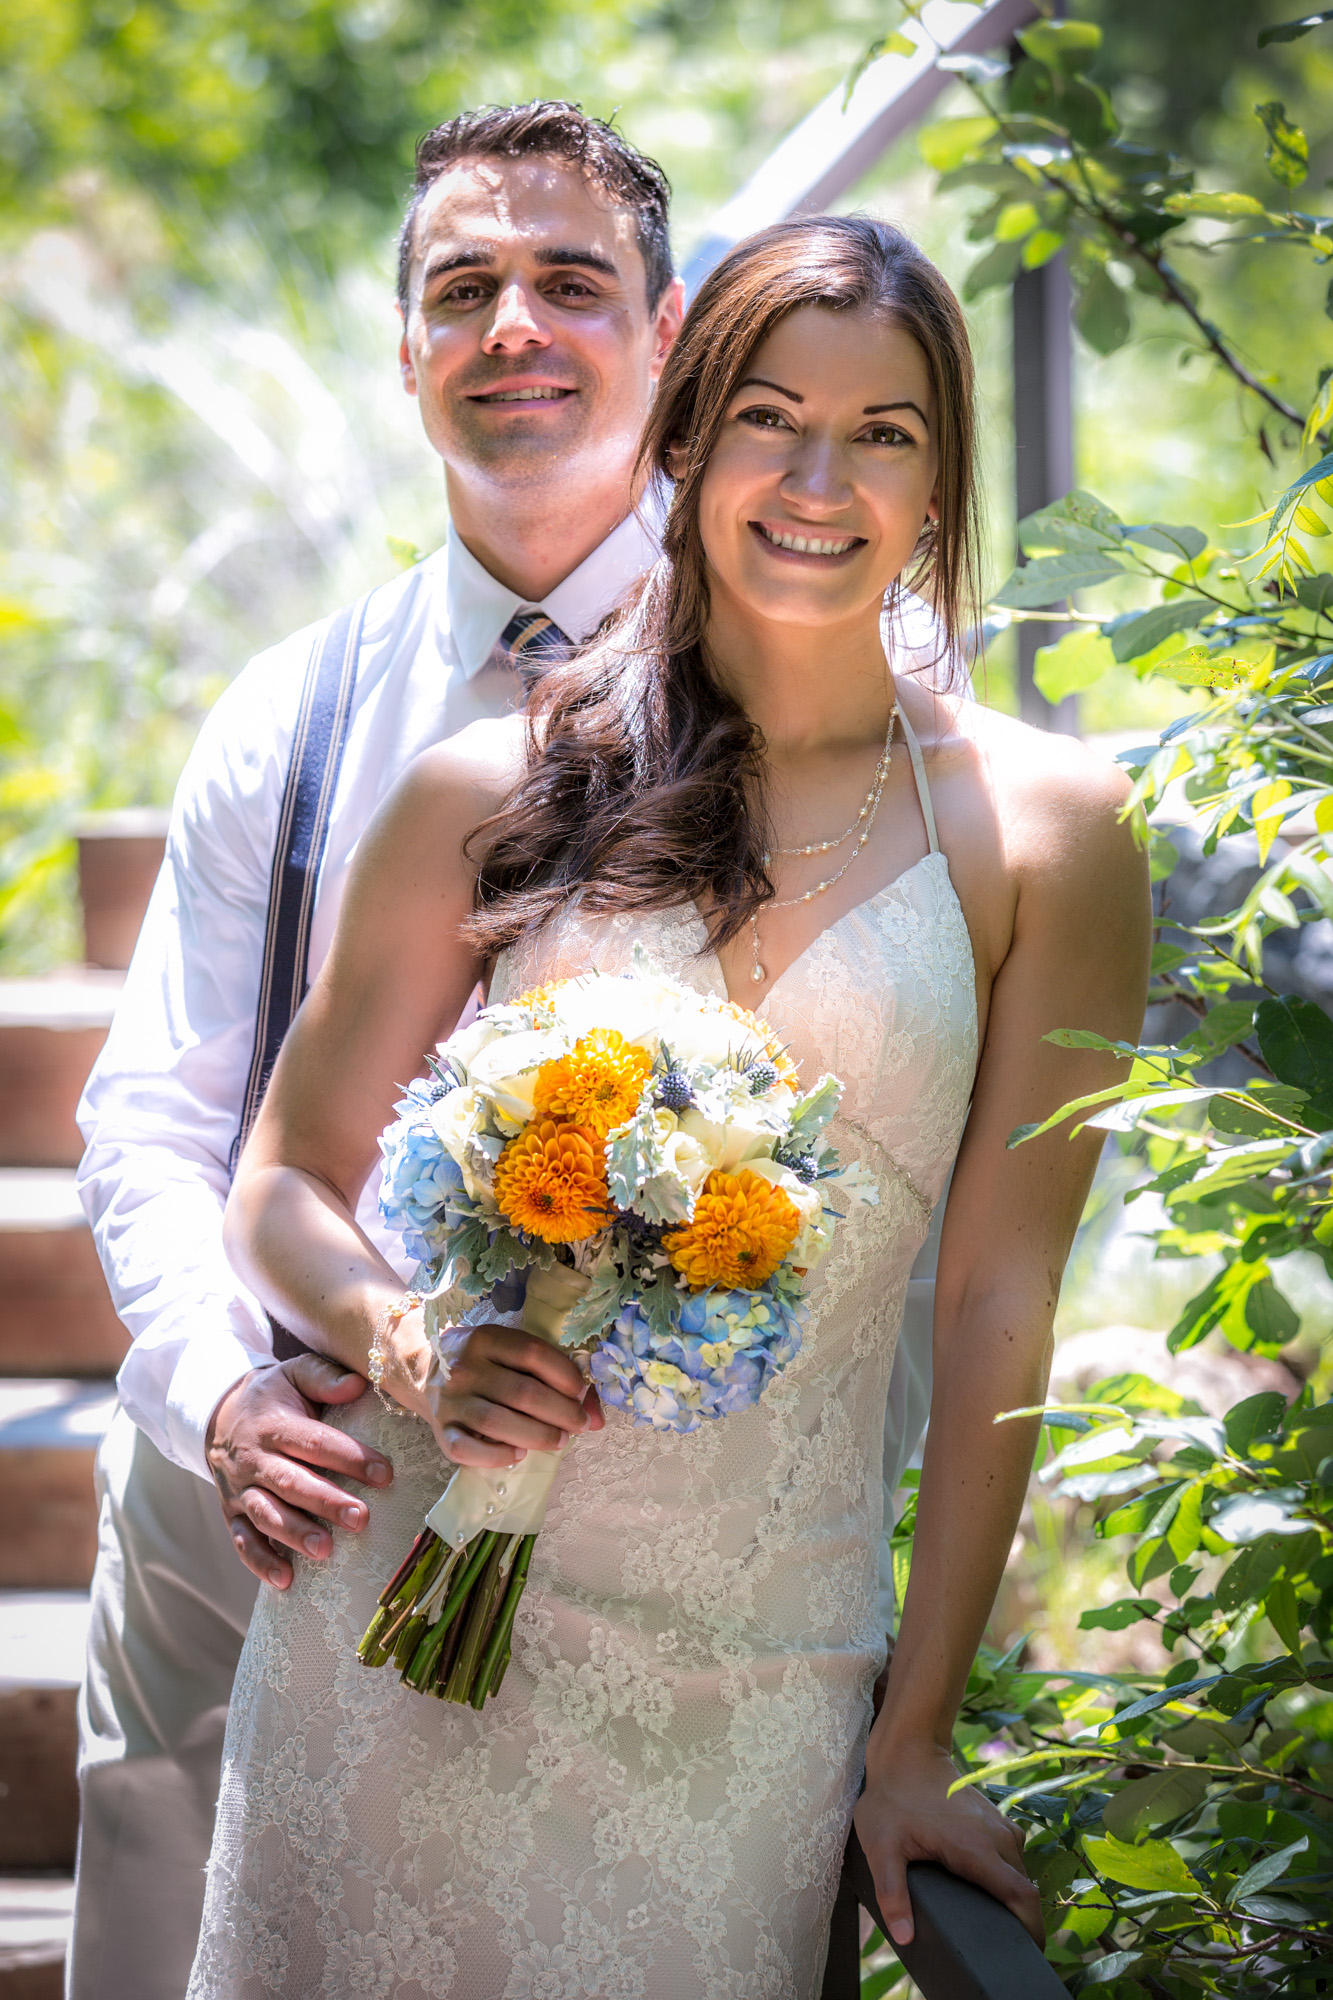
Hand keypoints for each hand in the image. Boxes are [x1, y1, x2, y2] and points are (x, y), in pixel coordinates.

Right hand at [206, 1355, 391, 1589]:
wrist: (218, 1414)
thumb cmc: (273, 1396)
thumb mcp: (294, 1374)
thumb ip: (324, 1378)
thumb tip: (359, 1384)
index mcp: (273, 1425)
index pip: (314, 1443)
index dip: (349, 1458)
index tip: (384, 1473)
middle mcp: (253, 1459)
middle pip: (291, 1483)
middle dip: (326, 1502)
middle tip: (361, 1519)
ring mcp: (240, 1489)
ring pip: (266, 1515)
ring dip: (295, 1534)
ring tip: (325, 1550)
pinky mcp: (231, 1513)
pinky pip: (242, 1541)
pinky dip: (260, 1562)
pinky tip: (285, 1579)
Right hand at [382, 1310, 601, 1467]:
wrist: (425, 1370)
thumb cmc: (484, 1363)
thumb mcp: (513, 1354)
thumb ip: (556, 1376)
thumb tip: (597, 1418)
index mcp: (485, 1338)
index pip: (532, 1354)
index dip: (565, 1375)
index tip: (581, 1392)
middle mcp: (464, 1367)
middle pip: (522, 1393)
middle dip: (560, 1413)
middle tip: (579, 1424)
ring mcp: (450, 1401)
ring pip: (498, 1423)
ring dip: (538, 1436)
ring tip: (560, 1441)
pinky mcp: (440, 1431)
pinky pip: (468, 1450)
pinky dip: (498, 1456)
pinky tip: (519, 1455)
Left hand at [854, 1738, 1041, 1949]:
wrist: (907, 1750)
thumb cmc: (892, 1798)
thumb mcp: (881, 1847)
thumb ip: (892, 1893)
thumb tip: (904, 1937)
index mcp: (977, 1848)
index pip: (1022, 1897)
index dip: (1031, 1929)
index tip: (1025, 1952)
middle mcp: (998, 1837)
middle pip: (1024, 1889)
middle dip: (1020, 1920)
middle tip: (998, 1947)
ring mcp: (1000, 1825)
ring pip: (1019, 1872)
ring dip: (1012, 1897)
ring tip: (990, 1921)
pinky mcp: (995, 1819)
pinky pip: (1011, 1856)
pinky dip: (1006, 1877)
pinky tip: (983, 1887)